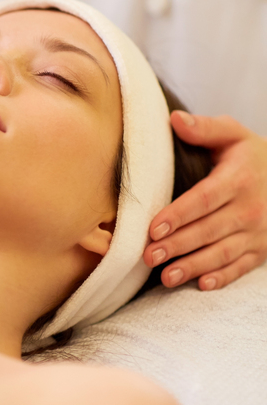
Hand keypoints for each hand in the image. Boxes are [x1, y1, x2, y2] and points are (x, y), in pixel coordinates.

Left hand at [144, 112, 266, 289]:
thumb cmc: (250, 155)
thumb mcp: (233, 135)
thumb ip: (205, 128)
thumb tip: (174, 120)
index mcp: (240, 178)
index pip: (205, 199)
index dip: (179, 215)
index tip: (154, 227)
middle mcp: (251, 208)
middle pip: (209, 230)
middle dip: (178, 245)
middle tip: (149, 256)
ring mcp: (258, 232)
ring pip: (223, 253)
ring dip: (194, 266)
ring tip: (167, 276)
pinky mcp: (262, 250)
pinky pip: (242, 267)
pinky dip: (223, 278)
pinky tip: (201, 285)